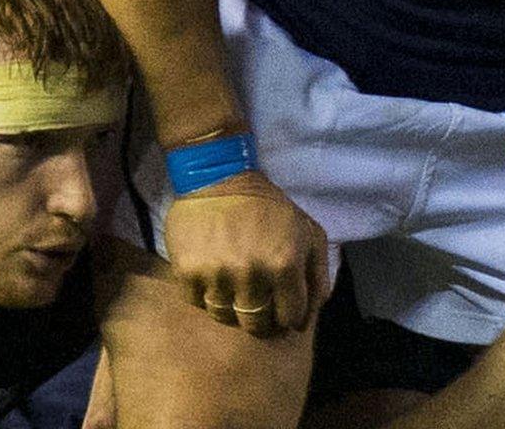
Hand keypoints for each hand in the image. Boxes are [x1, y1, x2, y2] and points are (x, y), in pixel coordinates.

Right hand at [162, 169, 328, 337]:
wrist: (220, 179)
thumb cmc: (271, 208)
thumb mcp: (309, 233)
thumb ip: (318, 276)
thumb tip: (308, 318)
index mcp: (285, 264)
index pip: (291, 318)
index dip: (289, 315)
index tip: (282, 306)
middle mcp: (251, 272)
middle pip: (256, 324)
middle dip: (261, 317)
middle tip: (258, 300)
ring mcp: (216, 274)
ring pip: (224, 316)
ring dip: (231, 306)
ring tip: (234, 285)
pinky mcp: (187, 271)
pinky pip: (197, 303)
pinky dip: (205, 295)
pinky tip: (213, 275)